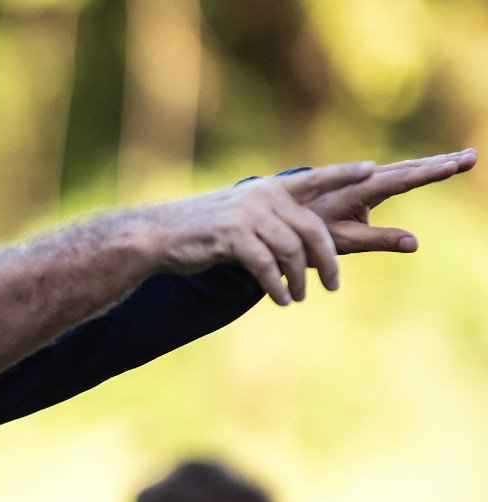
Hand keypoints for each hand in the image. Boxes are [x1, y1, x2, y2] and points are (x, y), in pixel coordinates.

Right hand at [154, 161, 376, 305]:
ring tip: (296, 298)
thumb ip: (272, 219)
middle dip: (326, 261)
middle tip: (332, 286)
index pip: (315, 178)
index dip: (344, 174)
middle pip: (310, 229)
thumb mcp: (242, 217)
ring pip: (290, 251)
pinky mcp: (231, 236)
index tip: (373, 170)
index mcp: (269, 189)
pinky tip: (280, 300)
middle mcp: (262, 197)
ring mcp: (247, 215)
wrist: (159, 236)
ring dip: (297, 280)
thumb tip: (300, 239)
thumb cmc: (202, 231)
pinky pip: (266, 266)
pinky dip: (277, 286)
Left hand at [304, 148, 476, 254]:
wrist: (284, 217)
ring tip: (465, 158)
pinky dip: (420, 168)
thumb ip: (379, 240)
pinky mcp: (366, 183)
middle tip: (471, 157)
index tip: (453, 166)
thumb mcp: (344, 241)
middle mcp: (362, 179)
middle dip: (440, 163)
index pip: (399, 181)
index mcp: (356, 191)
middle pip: (408, 169)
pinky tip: (438, 165)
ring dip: (435, 163)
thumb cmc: (311, 231)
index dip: (428, 174)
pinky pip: (398, 173)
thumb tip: (415, 243)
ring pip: (405, 168)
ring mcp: (364, 179)